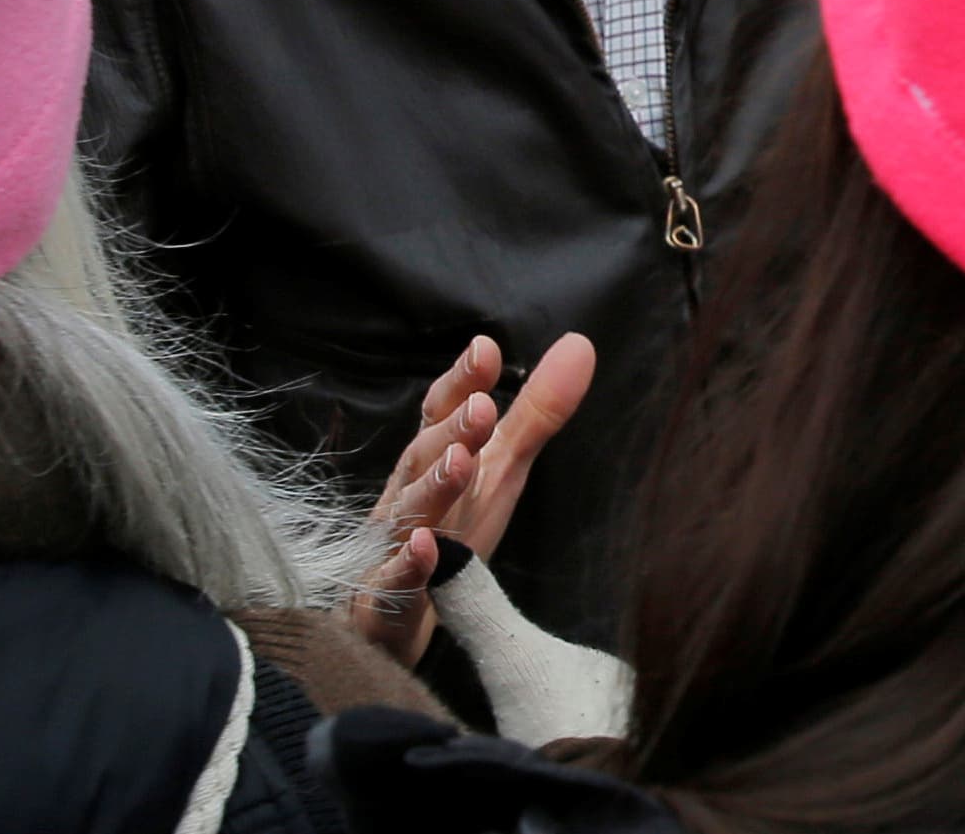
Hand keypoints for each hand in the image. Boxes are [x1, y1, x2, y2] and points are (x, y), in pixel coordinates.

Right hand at [351, 332, 596, 665]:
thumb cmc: (450, 528)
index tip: (484, 349)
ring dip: (432, 489)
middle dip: (450, 433)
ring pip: (407, 515)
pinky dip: (407, 567)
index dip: (460, 383)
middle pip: (422, 459)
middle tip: (482, 407)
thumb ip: (536, 412)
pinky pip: (393, 584)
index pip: (439, 414)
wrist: (391, 620)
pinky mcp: (385, 603)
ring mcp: (391, 548)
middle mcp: (410, 497)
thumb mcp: (500, 469)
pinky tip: (426, 549)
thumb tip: (579, 345)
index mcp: (434, 461)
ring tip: (460, 463)